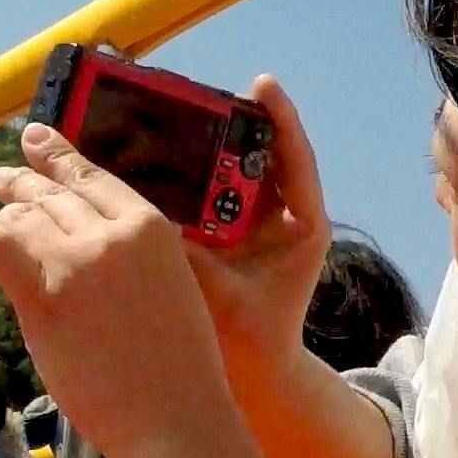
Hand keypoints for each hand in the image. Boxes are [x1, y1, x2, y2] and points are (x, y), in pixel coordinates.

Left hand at [0, 122, 244, 457]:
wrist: (174, 418)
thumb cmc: (180, 366)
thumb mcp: (171, 284)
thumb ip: (130, 255)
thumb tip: (81, 240)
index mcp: (150, 227)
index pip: (91, 176)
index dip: (58, 155)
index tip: (36, 139)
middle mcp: (109, 235)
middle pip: (50, 192)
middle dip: (22, 182)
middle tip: (3, 177)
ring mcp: (73, 265)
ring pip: (20, 215)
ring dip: (7, 215)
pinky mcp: (42, 299)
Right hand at [186, 77, 333, 377]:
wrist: (255, 373)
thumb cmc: (249, 338)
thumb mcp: (221, 294)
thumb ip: (193, 256)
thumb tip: (153, 216)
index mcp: (304, 226)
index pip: (296, 159)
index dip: (279, 119)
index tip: (262, 84)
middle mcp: (286, 215)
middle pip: (265, 153)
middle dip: (238, 121)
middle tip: (203, 93)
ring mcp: (262, 221)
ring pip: (241, 168)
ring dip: (213, 143)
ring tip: (177, 114)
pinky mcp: (236, 230)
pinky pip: (218, 190)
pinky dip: (197, 172)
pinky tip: (161, 156)